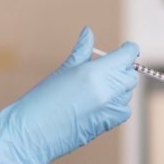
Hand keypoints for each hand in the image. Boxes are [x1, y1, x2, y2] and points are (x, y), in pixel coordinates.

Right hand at [0, 27, 138, 163]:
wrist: (33, 132)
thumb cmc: (43, 99)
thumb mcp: (64, 70)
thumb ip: (82, 50)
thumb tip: (88, 31)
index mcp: (96, 73)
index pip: (127, 56)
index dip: (128, 50)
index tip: (124, 49)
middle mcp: (107, 91)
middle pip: (130, 74)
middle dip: (123, 69)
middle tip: (106, 69)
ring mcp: (110, 109)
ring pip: (127, 92)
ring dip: (119, 87)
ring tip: (96, 88)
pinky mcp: (109, 123)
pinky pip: (123, 109)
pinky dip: (117, 104)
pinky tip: (99, 103)